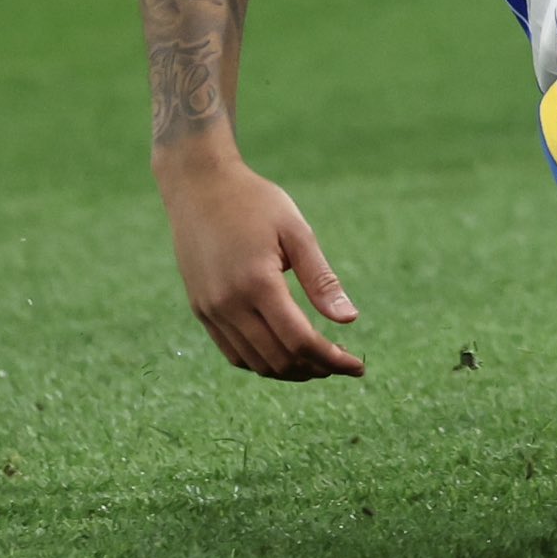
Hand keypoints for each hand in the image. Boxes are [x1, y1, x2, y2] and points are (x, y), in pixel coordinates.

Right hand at [159, 157, 364, 379]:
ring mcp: (210, 311)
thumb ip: (321, 279)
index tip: (357, 366)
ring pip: (254, 363)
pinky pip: (233, 352)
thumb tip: (350, 320)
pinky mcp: (201, 310)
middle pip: (278, 359)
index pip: (300, 341)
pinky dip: (262, 361)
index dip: (332, 359)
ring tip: (318, 362)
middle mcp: (228, 304)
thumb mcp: (296, 231)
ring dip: (289, 371)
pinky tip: (284, 353)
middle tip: (342, 363)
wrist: (199, 186)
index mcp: (256, 283)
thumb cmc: (254, 202)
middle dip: (315, 369)